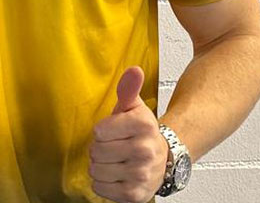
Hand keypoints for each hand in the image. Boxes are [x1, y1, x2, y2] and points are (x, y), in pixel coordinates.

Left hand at [88, 66, 168, 202]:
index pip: (99, 131)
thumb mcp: (133, 107)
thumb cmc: (140, 131)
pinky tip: (114, 174)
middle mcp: (145, 150)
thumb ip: (128, 88)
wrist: (162, 159)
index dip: (102, 131)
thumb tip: (134, 70)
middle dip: (99, 149)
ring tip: (114, 161)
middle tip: (113, 146)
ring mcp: (141, 174)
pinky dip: (102, 183)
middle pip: (96, 151)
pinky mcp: (135, 194)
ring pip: (97, 170)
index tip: (112, 131)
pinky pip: (100, 188)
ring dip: (99, 166)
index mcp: (143, 124)